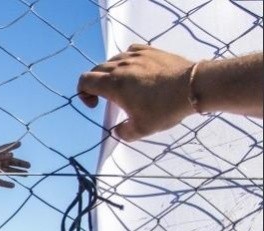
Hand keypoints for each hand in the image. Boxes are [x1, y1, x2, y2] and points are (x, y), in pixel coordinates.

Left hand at [0, 141, 29, 187]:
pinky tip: (13, 185)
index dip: (12, 147)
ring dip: (17, 173)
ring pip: (8, 172)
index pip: (6, 151)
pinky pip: (0, 182)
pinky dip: (6, 184)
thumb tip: (12, 154)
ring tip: (26, 174)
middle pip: (10, 163)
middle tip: (29, 166)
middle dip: (19, 164)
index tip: (20, 144)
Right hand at [77, 44, 194, 141]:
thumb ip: (124, 132)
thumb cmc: (165, 108)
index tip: (96, 105)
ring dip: (111, 73)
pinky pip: (130, 51)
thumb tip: (119, 131)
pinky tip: (137, 70)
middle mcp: (120, 66)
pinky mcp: (150, 50)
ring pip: (113, 60)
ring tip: (124, 85)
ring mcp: (135, 56)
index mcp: (113, 84)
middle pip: (96, 70)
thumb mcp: (142, 129)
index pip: (84, 81)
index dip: (83, 94)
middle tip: (107, 98)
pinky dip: (127, 61)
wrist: (193, 86)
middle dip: (95, 85)